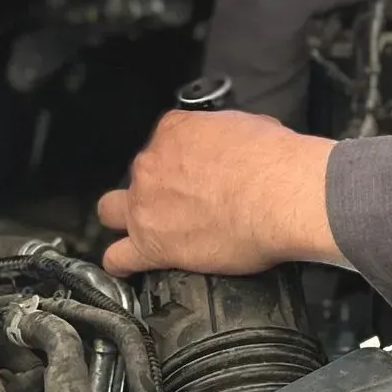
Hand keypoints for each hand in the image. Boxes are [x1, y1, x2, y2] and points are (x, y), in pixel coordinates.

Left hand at [97, 109, 339, 277]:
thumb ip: (225, 135)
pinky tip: (129, 265)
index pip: (165, 141)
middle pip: (139, 176)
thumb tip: (235, 145)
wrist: (278, 196)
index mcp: (174, 131)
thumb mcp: (250, 125)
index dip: (180, 159)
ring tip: (147, 231)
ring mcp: (145, 205)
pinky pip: (118, 257)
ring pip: (112, 211)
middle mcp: (152, 164)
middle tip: (181, 201)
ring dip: (126, 219)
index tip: (197, 173)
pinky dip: (122, 262)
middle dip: (154, 187)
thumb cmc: (272, 161)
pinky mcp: (151, 245)